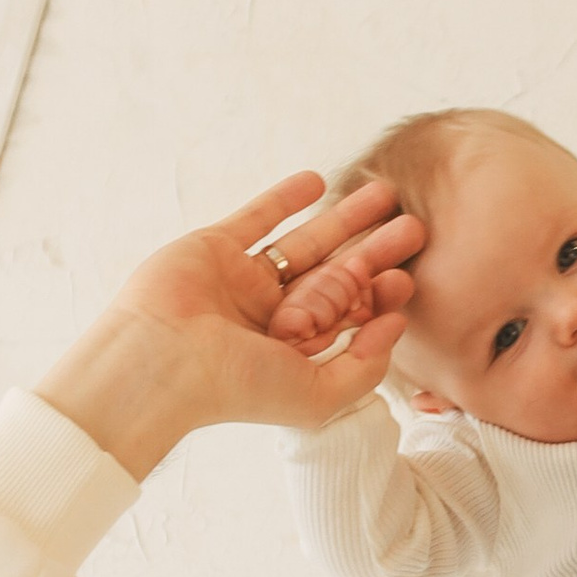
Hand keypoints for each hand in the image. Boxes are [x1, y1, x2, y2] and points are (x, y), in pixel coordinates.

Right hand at [35, 169, 423, 480]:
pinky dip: (284, 198)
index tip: (408, 277)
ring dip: (343, 219)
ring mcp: (241, 281)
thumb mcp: (320, 396)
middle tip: (414, 228)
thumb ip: (365, 367)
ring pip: (303, 243)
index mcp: (292, 353)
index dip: (379, 297)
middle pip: (334, 276)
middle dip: (374, 252)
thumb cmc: (237, 388)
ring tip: (384, 193)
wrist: (161, 362)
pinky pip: (255, 218)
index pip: (347, 318)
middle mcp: (269, 317)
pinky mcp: (214, 249)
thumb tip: (395, 324)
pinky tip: (317, 180)